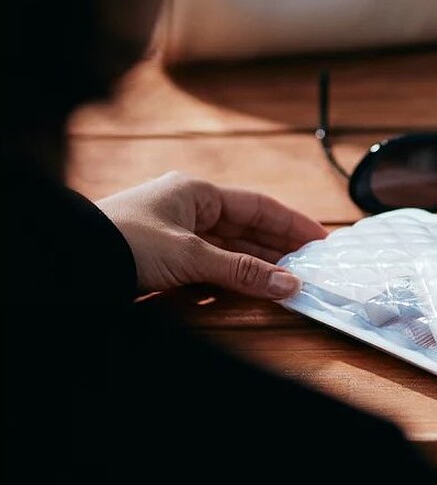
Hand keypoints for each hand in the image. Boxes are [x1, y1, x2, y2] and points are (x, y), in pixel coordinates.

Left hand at [96, 171, 326, 298]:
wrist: (68, 262)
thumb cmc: (123, 242)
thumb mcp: (190, 255)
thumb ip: (242, 271)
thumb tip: (289, 285)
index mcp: (196, 193)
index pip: (257, 205)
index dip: (291, 223)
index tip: (320, 240)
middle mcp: (189, 210)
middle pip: (246, 229)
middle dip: (278, 249)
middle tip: (310, 267)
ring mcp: (176, 236)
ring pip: (229, 251)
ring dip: (257, 268)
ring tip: (288, 283)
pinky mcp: (165, 260)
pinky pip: (209, 269)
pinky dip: (231, 280)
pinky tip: (250, 291)